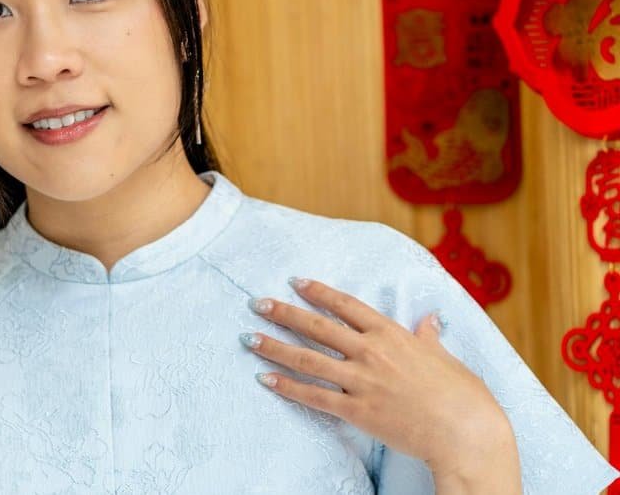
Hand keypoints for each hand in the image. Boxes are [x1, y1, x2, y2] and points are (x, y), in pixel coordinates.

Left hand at [242, 278, 519, 492]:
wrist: (467, 434)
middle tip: (257, 303)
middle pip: (317, 327)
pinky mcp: (357, 411)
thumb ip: (429, 338)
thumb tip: (429, 321)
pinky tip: (266, 379)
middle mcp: (372, 353)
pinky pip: (314, 396)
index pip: (346, 305)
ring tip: (249, 339)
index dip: (318, 292)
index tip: (295, 282)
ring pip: (308, 359)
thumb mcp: (446, 358)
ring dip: (275, 347)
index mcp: (392, 335)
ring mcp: (362, 382)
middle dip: (283, 313)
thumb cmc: (464, 396)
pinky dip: (287, 387)